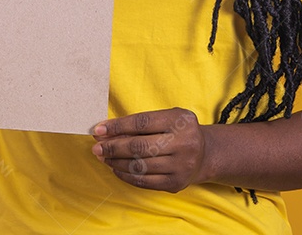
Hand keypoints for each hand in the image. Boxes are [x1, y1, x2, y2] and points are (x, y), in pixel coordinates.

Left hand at [90, 107, 208, 192]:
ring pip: (139, 166)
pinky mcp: (176, 184)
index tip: (99, 129)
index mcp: (180, 121)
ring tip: (103, 157)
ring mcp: (181, 166)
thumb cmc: (178, 131)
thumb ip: (140, 123)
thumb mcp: (166, 118)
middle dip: (113, 147)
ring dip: (116, 162)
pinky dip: (126, 175)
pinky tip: (116, 169)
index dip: (118, 126)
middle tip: (96, 147)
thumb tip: (106, 131)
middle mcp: (183, 143)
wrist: (205, 155)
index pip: (142, 123)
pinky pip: (144, 181)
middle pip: (139, 146)